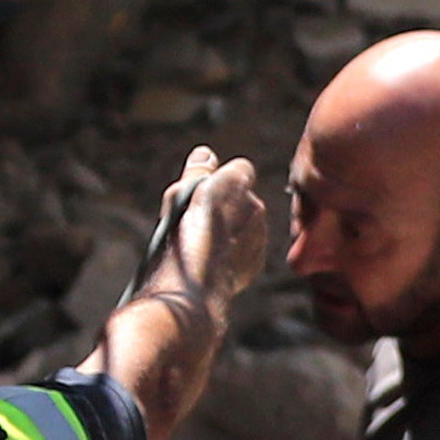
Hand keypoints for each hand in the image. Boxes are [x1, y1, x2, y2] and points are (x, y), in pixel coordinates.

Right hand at [154, 148, 275, 304]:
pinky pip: (248, 248)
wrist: (194, 287)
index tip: (205, 194)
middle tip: (200, 223)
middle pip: (243, 198)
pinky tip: (215, 262)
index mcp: (237, 183)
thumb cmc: (181, 238)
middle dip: (227, 207)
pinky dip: (235, 253)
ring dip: (232, 230)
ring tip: (206, 245)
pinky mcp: (258, 260)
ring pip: (247, 224)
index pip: (240, 168)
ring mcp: (260, 235)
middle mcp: (256, 206)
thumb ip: (198, 171)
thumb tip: (206, 153)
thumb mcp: (178, 196)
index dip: (222, 181)